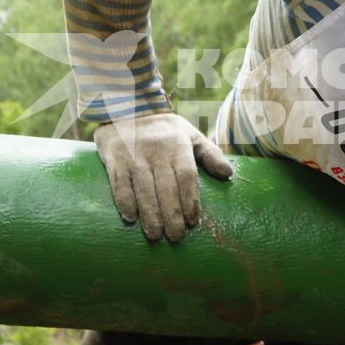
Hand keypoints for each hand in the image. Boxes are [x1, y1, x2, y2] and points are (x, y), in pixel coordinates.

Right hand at [93, 112, 233, 241]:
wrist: (127, 107)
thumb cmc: (164, 129)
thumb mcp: (190, 135)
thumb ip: (210, 154)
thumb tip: (229, 175)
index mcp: (178, 147)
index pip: (187, 177)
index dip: (190, 200)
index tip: (192, 222)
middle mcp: (157, 152)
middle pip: (167, 188)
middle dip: (172, 215)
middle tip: (176, 237)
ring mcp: (135, 156)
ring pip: (144, 189)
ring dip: (150, 215)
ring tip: (155, 235)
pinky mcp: (115, 159)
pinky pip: (119, 183)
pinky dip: (124, 201)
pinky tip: (130, 219)